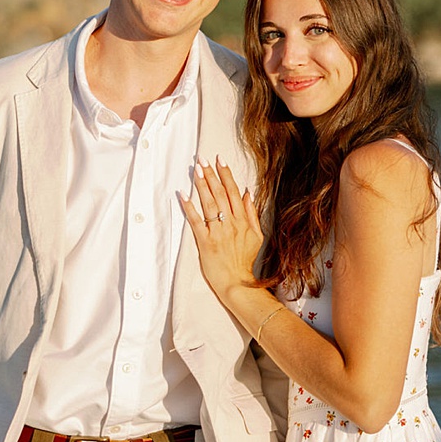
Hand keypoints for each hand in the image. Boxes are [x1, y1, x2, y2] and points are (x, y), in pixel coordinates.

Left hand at [178, 156, 262, 301]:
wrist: (238, 282)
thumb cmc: (244, 260)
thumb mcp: (257, 236)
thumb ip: (252, 214)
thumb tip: (248, 193)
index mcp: (243, 221)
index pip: (234, 192)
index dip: (226, 175)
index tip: (219, 161)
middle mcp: (231, 224)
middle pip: (221, 194)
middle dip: (211, 174)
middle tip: (203, 159)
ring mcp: (218, 232)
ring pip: (210, 203)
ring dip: (202, 185)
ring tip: (196, 170)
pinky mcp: (206, 242)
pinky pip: (197, 221)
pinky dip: (190, 208)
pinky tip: (183, 195)